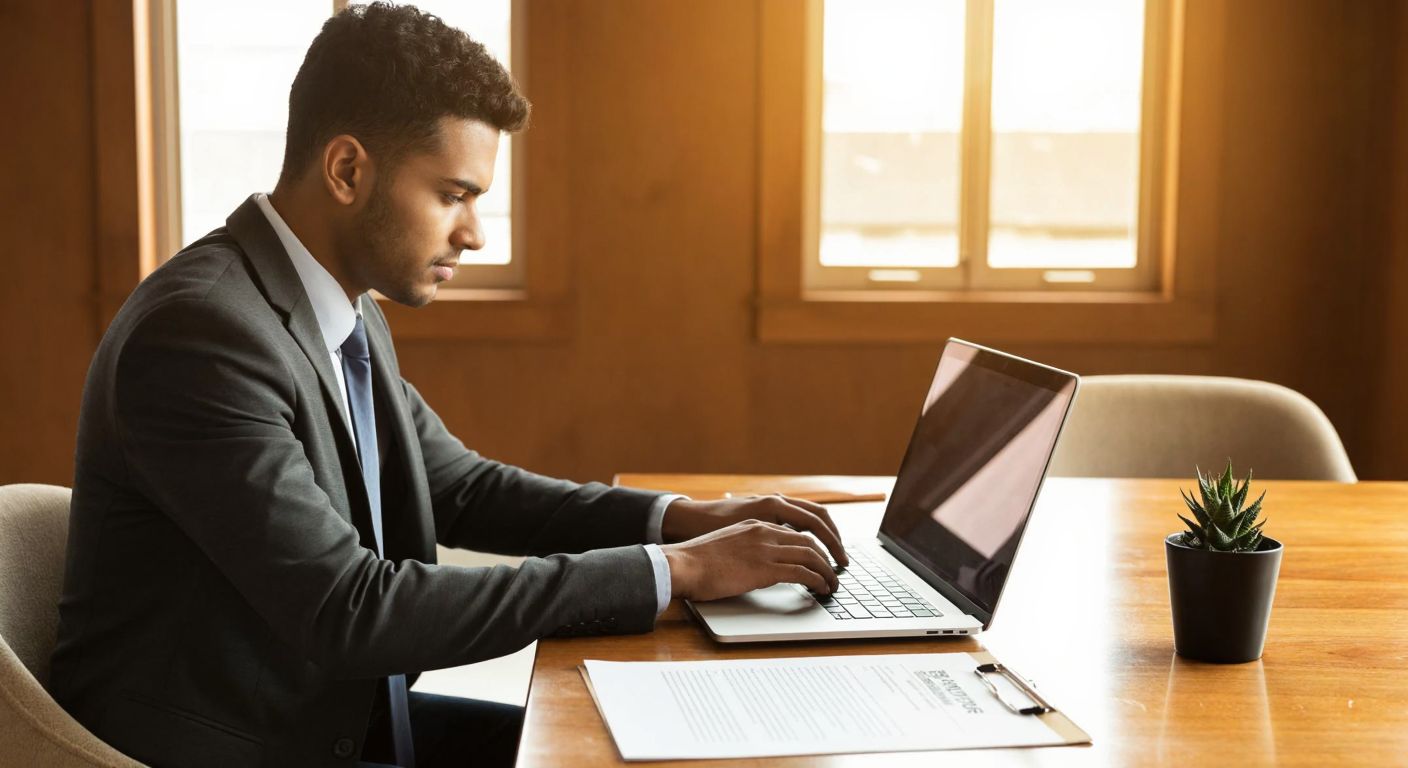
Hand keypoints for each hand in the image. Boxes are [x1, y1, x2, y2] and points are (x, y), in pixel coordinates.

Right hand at [661, 519, 840, 600]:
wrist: (683, 565)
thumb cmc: (697, 561)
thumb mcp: (727, 545)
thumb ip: (746, 547)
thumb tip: (754, 563)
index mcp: (756, 524)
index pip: (796, 530)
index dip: (814, 545)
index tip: (822, 557)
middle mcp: (764, 531)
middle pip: (809, 540)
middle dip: (827, 556)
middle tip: (835, 571)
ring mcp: (766, 548)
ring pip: (811, 555)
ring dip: (826, 571)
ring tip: (832, 584)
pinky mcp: (765, 568)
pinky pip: (802, 572)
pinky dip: (817, 580)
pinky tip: (821, 589)